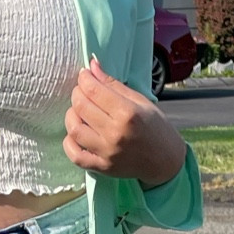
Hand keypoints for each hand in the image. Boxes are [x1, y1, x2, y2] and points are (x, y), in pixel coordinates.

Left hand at [64, 58, 186, 187]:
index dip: (84, 78)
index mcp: (128, 113)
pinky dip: (69, 142)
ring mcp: (107, 152)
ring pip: (74, 129)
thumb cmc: (156, 127)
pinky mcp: (102, 167)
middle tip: (82, 90)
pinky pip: (75, 155)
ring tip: (79, 111)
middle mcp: (116, 133)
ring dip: (71, 115)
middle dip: (77, 93)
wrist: (165, 161)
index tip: (84, 74)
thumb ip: (113, 85)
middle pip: (81, 107)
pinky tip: (76, 134)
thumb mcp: (140, 101)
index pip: (94, 90)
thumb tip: (92, 66)